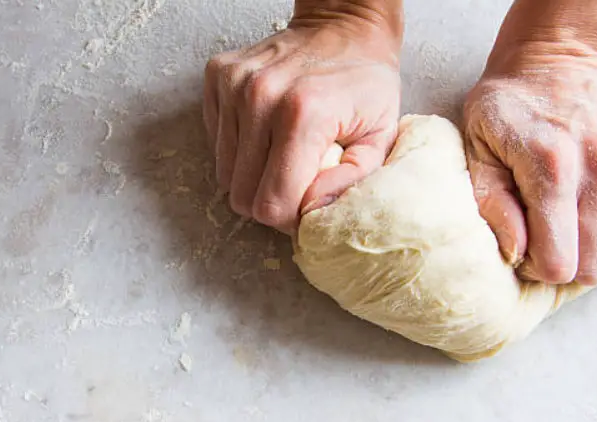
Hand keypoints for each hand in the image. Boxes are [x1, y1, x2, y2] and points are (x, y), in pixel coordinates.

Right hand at [203, 4, 401, 234]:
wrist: (344, 26)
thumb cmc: (365, 82)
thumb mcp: (380, 136)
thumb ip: (350, 182)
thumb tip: (311, 213)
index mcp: (304, 115)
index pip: (271, 204)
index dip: (288, 219)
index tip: (305, 207)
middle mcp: (260, 98)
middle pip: (242, 194)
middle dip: (269, 200)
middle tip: (295, 182)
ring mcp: (234, 85)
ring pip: (225, 173)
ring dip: (254, 174)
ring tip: (284, 152)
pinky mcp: (218, 77)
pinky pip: (216, 142)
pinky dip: (240, 148)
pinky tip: (267, 131)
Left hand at [464, 43, 596, 284]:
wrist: (552, 58)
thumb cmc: (505, 109)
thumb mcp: (476, 151)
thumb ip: (492, 205)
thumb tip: (517, 254)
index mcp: (550, 166)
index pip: (559, 262)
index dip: (538, 267)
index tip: (527, 249)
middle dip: (569, 263)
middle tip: (550, 237)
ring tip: (577, 224)